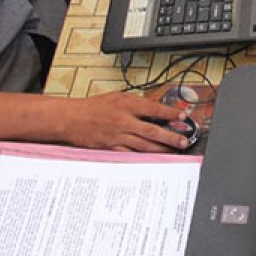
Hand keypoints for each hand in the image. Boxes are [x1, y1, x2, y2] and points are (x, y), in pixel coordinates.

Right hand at [63, 91, 191, 151]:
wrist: (71, 118)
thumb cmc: (94, 107)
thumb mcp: (118, 97)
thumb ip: (137, 103)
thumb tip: (156, 109)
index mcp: (126, 104)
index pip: (153, 108)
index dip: (170, 113)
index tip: (183, 117)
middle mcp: (124, 120)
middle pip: (152, 130)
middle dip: (171, 137)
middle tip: (184, 141)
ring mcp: (118, 136)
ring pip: (144, 145)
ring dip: (161, 149)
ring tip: (174, 151)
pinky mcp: (111, 147)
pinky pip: (131, 154)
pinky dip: (143, 157)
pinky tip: (154, 158)